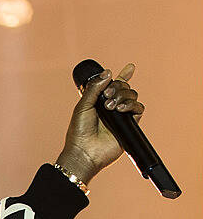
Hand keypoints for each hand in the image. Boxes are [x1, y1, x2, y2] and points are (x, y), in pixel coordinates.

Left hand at [55, 63, 144, 184]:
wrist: (84, 151)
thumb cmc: (79, 131)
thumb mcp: (83, 105)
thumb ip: (95, 88)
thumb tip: (108, 72)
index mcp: (98, 101)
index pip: (112, 86)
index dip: (122, 76)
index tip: (130, 67)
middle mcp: (111, 107)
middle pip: (124, 87)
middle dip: (118, 86)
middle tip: (107, 95)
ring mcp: (121, 116)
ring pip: (132, 95)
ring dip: (123, 95)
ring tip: (110, 107)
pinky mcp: (129, 125)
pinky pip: (138, 109)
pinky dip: (132, 105)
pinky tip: (120, 109)